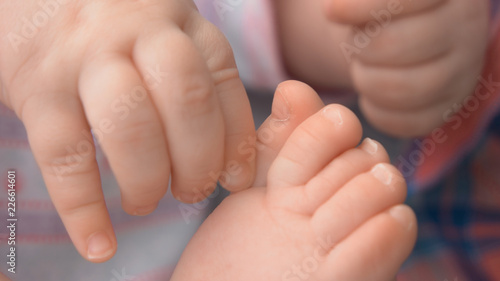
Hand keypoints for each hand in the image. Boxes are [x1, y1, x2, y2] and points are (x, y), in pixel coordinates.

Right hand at [0, 0, 254, 261]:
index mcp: (177, 20)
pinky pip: (65, 155)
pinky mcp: (36, 87)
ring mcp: (84, 56)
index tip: (235, 180)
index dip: (236, 140)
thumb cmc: (114, 32)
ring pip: (131, 126)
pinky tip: (99, 244)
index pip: (223, 81)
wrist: (36, 0)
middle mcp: (136, 30)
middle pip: (187, 101)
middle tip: (190, 193)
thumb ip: (200, 79)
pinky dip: (84, 210)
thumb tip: (234, 165)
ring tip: (145, 202)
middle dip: (198, 162)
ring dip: (147, 180)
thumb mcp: (164, 34)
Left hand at [325, 0, 489, 136]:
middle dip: (359, 47)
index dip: (365, 7)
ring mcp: (463, 74)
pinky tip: (370, 92)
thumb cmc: (388, 8)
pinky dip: (374, 110)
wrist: (415, 35)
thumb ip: (360, 3)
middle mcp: (467, 30)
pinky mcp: (447, 109)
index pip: (409, 0)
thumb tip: (335, 8)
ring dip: (364, 79)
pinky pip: (404, 122)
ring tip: (361, 67)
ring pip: (400, 89)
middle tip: (354, 45)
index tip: (331, 11)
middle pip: (395, 45)